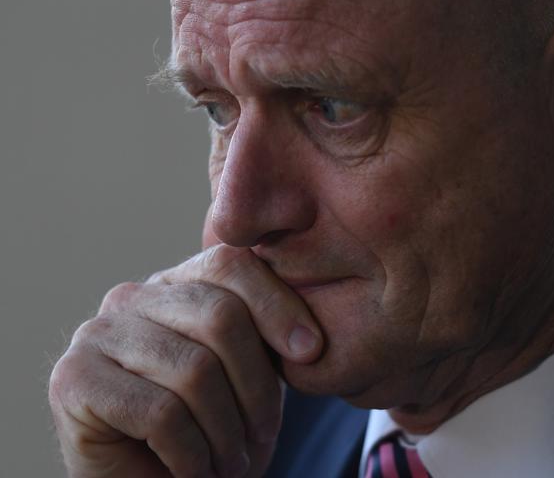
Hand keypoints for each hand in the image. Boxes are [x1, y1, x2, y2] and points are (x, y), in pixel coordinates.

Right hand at [48, 245, 322, 477]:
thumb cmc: (208, 427)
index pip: (230, 265)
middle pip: (219, 315)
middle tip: (262, 434)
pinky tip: (194, 470)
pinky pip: (161, 413)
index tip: (311, 353)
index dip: (278, 305)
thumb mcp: (249, 376)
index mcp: (176, 284)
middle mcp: (132, 297)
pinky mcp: (74, 380)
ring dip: (227, 432)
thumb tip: (309, 342)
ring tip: (232, 461)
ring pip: (195, 370)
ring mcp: (98, 334)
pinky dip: (191, 454)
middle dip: (257, 387)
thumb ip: (267, 340)